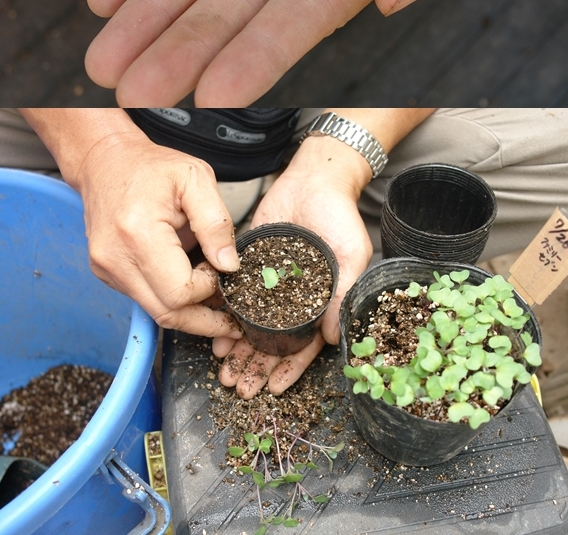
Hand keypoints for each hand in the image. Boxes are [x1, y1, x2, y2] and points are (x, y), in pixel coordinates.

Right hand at [76, 131, 243, 337]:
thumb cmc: (150, 168)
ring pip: (155, 312)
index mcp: (138, 234)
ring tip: (209, 291)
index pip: (180, 292)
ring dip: (187, 309)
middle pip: (167, 314)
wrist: (105, 162)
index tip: (220, 268)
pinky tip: (185, 280)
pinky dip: (169, 297)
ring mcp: (107, 269)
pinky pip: (144, 299)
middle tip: (230, 317)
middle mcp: (116, 259)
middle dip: (203, 318)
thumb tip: (229, 265)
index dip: (208, 288)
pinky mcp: (106, 273)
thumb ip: (215, 222)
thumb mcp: (195, 178)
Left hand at [214, 150, 372, 397]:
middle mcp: (293, 296)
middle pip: (274, 340)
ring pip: (253, 322)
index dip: (290, 368)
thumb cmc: (341, 216)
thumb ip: (342, 294)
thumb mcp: (350, 255)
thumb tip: (334, 338)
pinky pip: (237, 292)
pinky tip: (217, 328)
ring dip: (239, 346)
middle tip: (240, 386)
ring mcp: (271, 281)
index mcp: (320, 300)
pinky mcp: (251, 262)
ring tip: (224, 367)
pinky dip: (228, 312)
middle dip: (257, 365)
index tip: (274, 388)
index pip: (305, 344)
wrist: (315, 178)